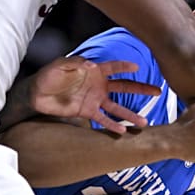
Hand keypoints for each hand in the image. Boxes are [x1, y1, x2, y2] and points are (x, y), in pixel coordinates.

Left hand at [31, 56, 160, 133]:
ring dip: (130, 115)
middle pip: (124, 87)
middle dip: (141, 89)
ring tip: (144, 122)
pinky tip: (123, 132)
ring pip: (117, 108)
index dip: (124, 67)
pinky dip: (113, 125)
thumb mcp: (60, 65)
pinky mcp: (87, 112)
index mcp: (94, 71)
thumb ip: (75, 63)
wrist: (36, 93)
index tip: (137, 67)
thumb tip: (93, 66)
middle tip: (157, 92)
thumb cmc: (49, 75)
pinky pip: (103, 120)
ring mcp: (95, 100)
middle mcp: (99, 86)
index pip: (113, 67)